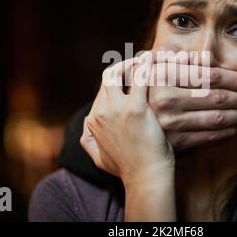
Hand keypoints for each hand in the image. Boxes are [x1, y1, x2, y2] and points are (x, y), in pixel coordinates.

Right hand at [80, 54, 173, 184]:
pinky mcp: (135, 109)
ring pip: (117, 73)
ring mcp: (116, 110)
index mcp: (94, 121)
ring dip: (131, 62)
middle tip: (139, 64)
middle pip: (107, 78)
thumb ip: (89, 143)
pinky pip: (139, 77)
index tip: (131, 77)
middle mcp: (101, 112)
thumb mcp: (99, 158)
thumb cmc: (129, 169)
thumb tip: (83, 133)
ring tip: (147, 58)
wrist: (145, 178)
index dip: (117, 81)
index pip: (103, 91)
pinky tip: (153, 58)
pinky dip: (145, 64)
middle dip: (122, 68)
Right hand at [148, 49, 236, 150]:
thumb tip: (205, 57)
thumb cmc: (143, 94)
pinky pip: (209, 137)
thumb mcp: (152, 70)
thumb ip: (177, 59)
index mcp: (163, 76)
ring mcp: (171, 122)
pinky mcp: (175, 141)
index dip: (235, 79)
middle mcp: (166, 99)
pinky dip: (227, 132)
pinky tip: (236, 127)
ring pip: (217, 118)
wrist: (128, 129)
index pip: (210, 76)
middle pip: (218, 97)